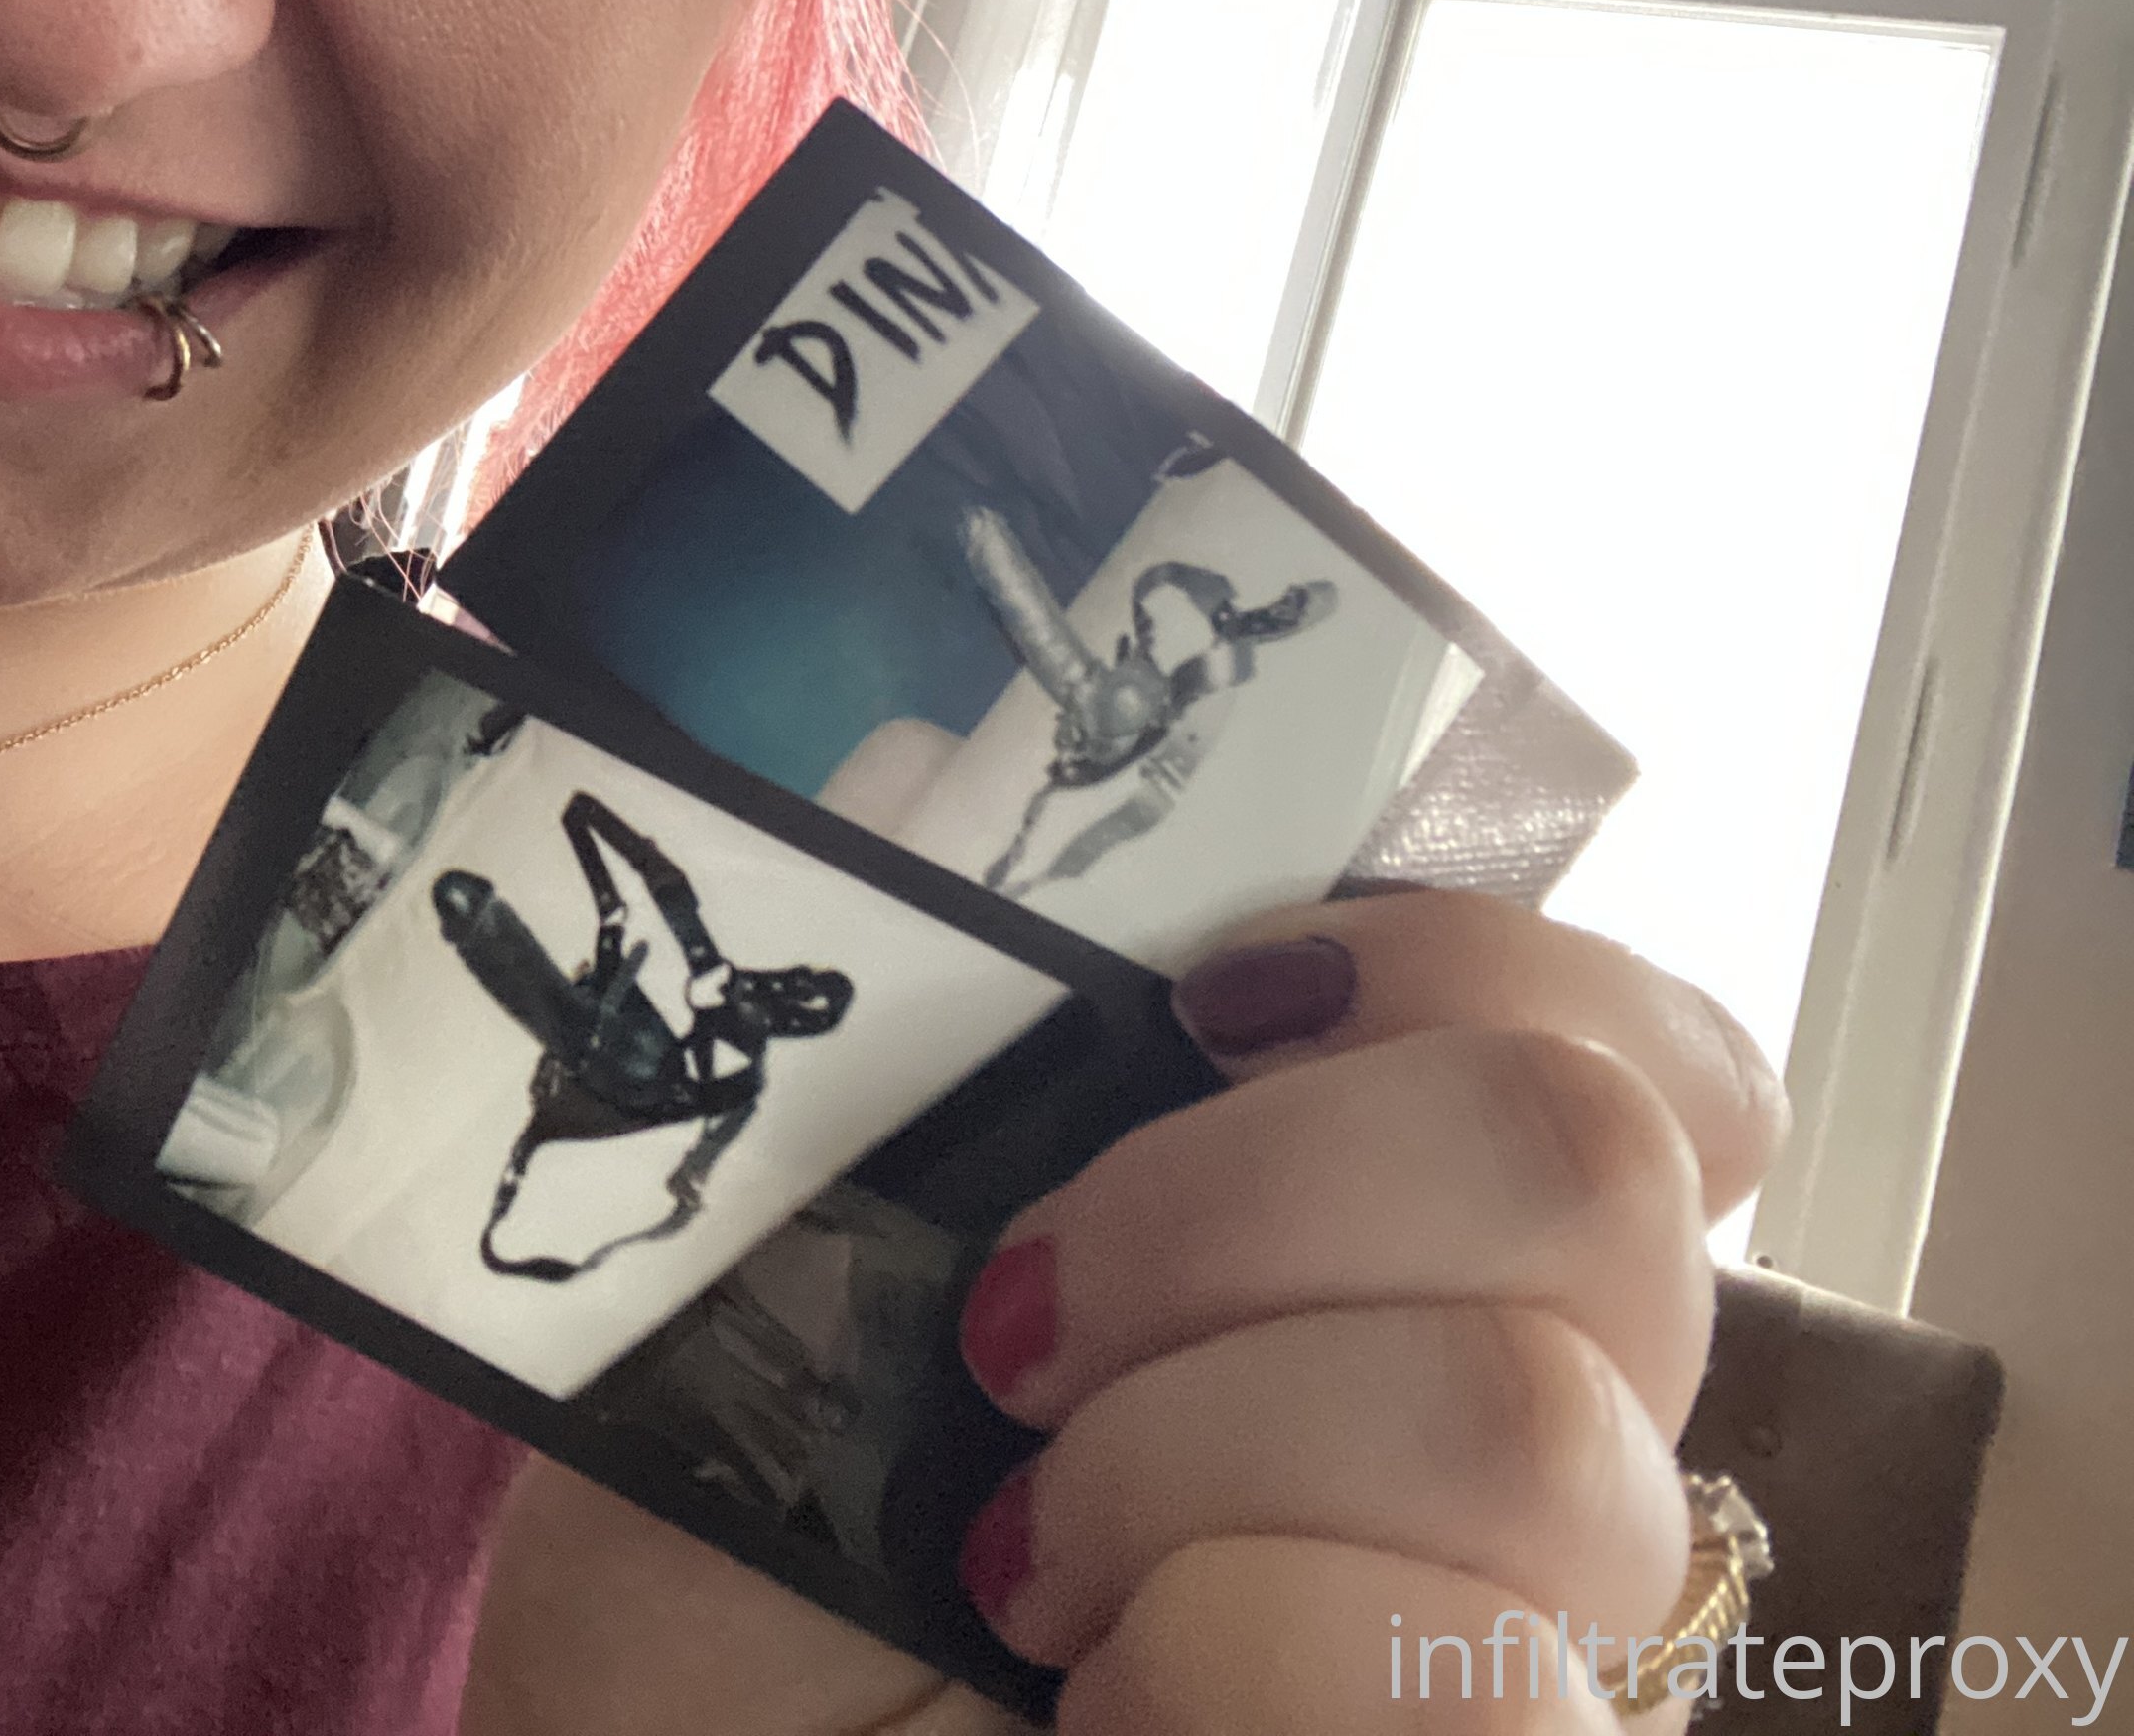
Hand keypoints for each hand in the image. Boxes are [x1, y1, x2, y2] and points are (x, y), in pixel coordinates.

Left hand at [460, 890, 1786, 1735]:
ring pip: (1535, 1433)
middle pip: (1595, 1164)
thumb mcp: (774, 1227)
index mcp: (1390, 1241)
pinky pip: (1465, 1695)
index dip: (1463, 960)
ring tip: (1022, 1557)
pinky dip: (1220, 1667)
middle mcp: (1521, 1414)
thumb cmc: (737, 1534)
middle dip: (1244, 1205)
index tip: (1201, 1003)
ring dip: (1188, 1464)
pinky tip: (1109, 1696)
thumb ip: (895, 984)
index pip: (1641, 1043)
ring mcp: (1534, 1628)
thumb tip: (940, 738)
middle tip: (1017, 1329)